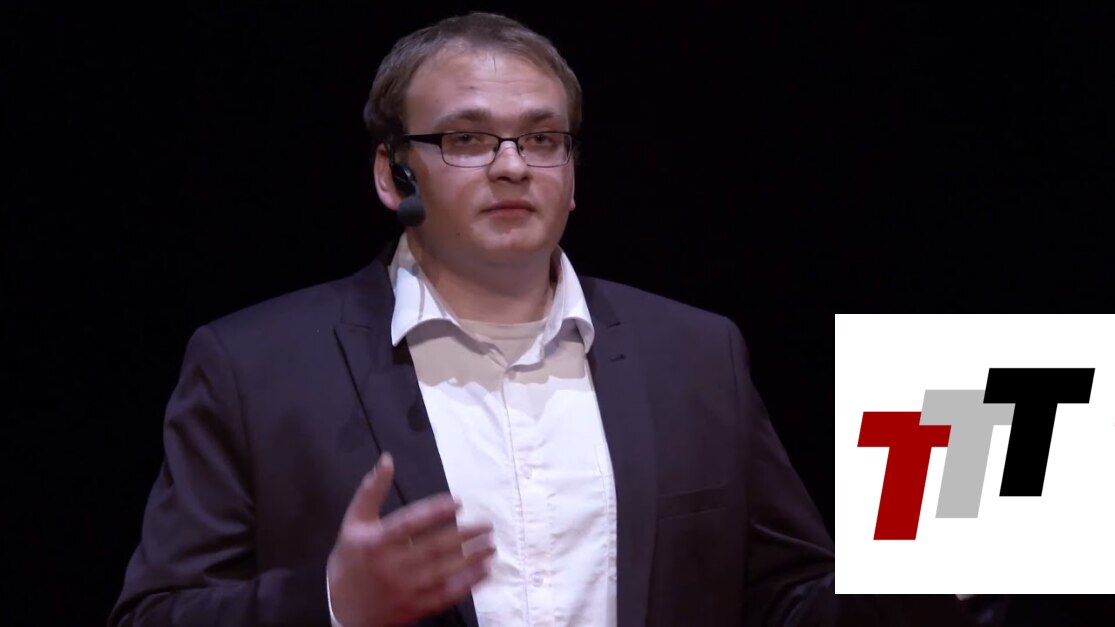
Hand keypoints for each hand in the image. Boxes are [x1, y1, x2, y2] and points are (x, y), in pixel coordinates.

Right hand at [327, 453, 494, 626]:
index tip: (458, 502)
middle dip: (463, 535)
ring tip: (491, 544)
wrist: (341, 608)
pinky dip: (468, 583)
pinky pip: (446, 595)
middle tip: (487, 524)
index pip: (409, 523)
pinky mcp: (415, 607)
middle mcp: (391, 566)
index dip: (434, 512)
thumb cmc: (351, 559)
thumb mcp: (354, 522)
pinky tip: (485, 570)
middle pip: (433, 548)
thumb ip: (371, 490)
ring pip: (443, 572)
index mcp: (376, 542)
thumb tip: (387, 459)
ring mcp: (405, 590)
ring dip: (471, 558)